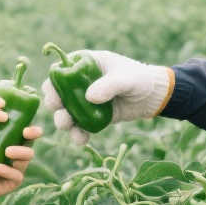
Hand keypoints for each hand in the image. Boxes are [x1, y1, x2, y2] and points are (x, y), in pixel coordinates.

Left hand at [0, 125, 42, 204]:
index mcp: (11, 142)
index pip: (25, 131)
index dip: (31, 127)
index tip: (26, 123)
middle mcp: (18, 154)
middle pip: (31, 142)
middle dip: (31, 136)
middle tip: (24, 132)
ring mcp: (17, 169)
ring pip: (26, 158)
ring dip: (19, 152)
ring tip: (7, 151)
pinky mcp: (13, 183)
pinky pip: (16, 176)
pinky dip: (7, 171)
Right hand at [41, 50, 172, 143]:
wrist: (153, 97)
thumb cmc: (139, 78)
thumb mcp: (126, 78)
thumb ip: (109, 85)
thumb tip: (89, 98)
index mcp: (84, 65)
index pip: (60, 71)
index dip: (52, 83)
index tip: (54, 95)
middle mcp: (79, 83)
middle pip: (56, 94)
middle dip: (54, 105)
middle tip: (60, 112)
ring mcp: (84, 102)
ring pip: (65, 112)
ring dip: (63, 121)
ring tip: (68, 127)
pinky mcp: (92, 117)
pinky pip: (80, 127)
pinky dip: (78, 134)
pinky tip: (81, 139)